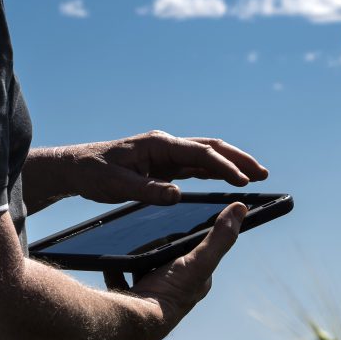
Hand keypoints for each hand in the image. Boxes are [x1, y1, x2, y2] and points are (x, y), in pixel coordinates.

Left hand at [36, 131, 267, 205]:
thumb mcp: (116, 185)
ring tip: (256, 177)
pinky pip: (196, 167)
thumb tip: (176, 195)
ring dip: (232, 165)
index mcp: (158, 144)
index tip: (242, 180)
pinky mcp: (165, 165)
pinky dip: (216, 172)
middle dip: (239, 159)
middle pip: (211, 148)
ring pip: (207, 156)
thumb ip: (147, 191)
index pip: (199, 154)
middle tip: (263, 174)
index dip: (223, 166)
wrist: (77, 167)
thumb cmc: (94, 173)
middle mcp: (167, 145)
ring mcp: (167, 154)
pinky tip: (230, 180)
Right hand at [103, 202, 245, 338]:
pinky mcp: (130, 299)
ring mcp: (152, 295)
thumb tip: (240, 209)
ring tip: (133, 241)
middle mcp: (176, 291)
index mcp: (196, 282)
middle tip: (154, 229)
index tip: (185, 221)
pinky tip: (111, 259)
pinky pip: (122, 280)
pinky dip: (117, 269)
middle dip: (163, 247)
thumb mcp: (199, 260)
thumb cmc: (169, 292)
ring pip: (146, 269)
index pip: (199, 253)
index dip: (194, 238)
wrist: (133, 321)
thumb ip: (220, 237)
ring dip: (140, 257)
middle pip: (171, 261)